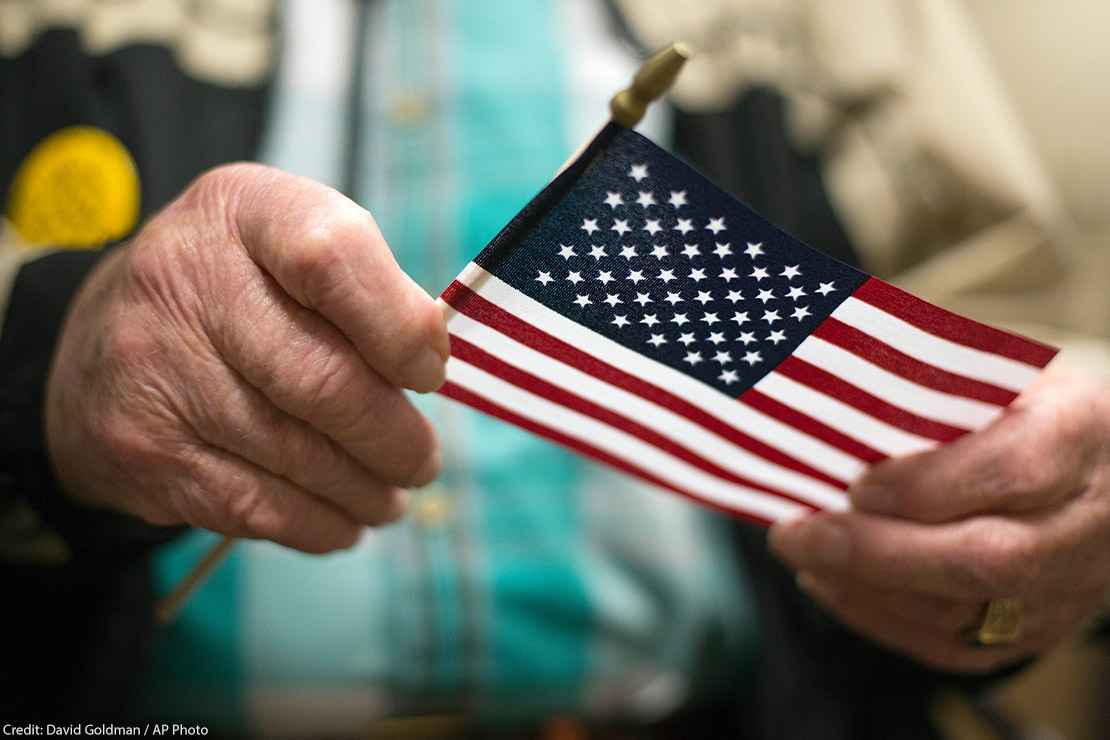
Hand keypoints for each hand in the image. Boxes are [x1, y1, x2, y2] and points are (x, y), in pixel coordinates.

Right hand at [46, 164, 447, 552]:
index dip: (399, 328)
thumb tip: (432, 362)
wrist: (94, 341)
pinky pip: (255, 506)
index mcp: (243, 211)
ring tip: (391, 496)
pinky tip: (343, 522)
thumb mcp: (290, 247)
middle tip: (422, 461)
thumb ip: (365, 286)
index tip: (429, 372)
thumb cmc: (233, 290)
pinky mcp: (145, 449)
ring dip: (364, 490)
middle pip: (322, 379)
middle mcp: (186, 281)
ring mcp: (156, 369)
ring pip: (296, 454)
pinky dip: (317, 524)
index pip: (332, 257)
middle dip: (393, 438)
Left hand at [769, 367, 1109, 672]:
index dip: (930, 485)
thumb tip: (831, 393)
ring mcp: (1064, 589)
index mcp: (1077, 436)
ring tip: (799, 551)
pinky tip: (828, 583)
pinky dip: (877, 618)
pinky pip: (952, 648)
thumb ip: (932, 389)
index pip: (1015, 469)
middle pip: (982, 560)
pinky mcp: (1036, 632)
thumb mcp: (1000, 375)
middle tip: (793, 532)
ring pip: (958, 613)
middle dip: (872, 552)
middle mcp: (1082, 524)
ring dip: (861, 587)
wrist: (1105, 473)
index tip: (857, 482)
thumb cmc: (1028, 408)